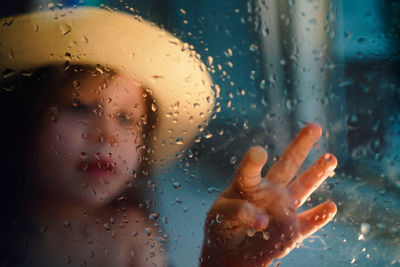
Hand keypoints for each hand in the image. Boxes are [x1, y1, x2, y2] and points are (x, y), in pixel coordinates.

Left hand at [201, 124, 336, 266]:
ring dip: (317, 173)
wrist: (230, 254)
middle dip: (301, 146)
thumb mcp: (219, 218)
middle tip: (314, 127)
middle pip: (287, 165)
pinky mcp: (292, 232)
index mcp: (247, 186)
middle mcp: (268, 192)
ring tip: (330, 158)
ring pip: (304, 187)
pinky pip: (309, 222)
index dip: (253, 162)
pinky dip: (320, 216)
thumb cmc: (220, 230)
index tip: (258, 154)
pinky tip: (330, 206)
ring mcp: (282, 210)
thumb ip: (237, 212)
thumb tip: (263, 218)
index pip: (250, 170)